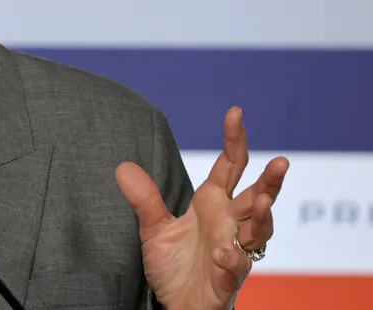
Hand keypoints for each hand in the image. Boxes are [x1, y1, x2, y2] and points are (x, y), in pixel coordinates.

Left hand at [115, 107, 288, 309]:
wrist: (176, 304)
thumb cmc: (175, 266)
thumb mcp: (154, 229)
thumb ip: (144, 199)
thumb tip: (122, 167)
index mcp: (212, 205)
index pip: (229, 166)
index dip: (234, 140)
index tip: (234, 113)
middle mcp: (229, 224)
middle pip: (257, 198)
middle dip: (271, 181)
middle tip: (280, 162)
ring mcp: (232, 251)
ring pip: (258, 232)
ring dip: (263, 216)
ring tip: (264, 201)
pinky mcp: (226, 278)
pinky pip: (236, 267)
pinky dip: (232, 258)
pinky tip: (223, 251)